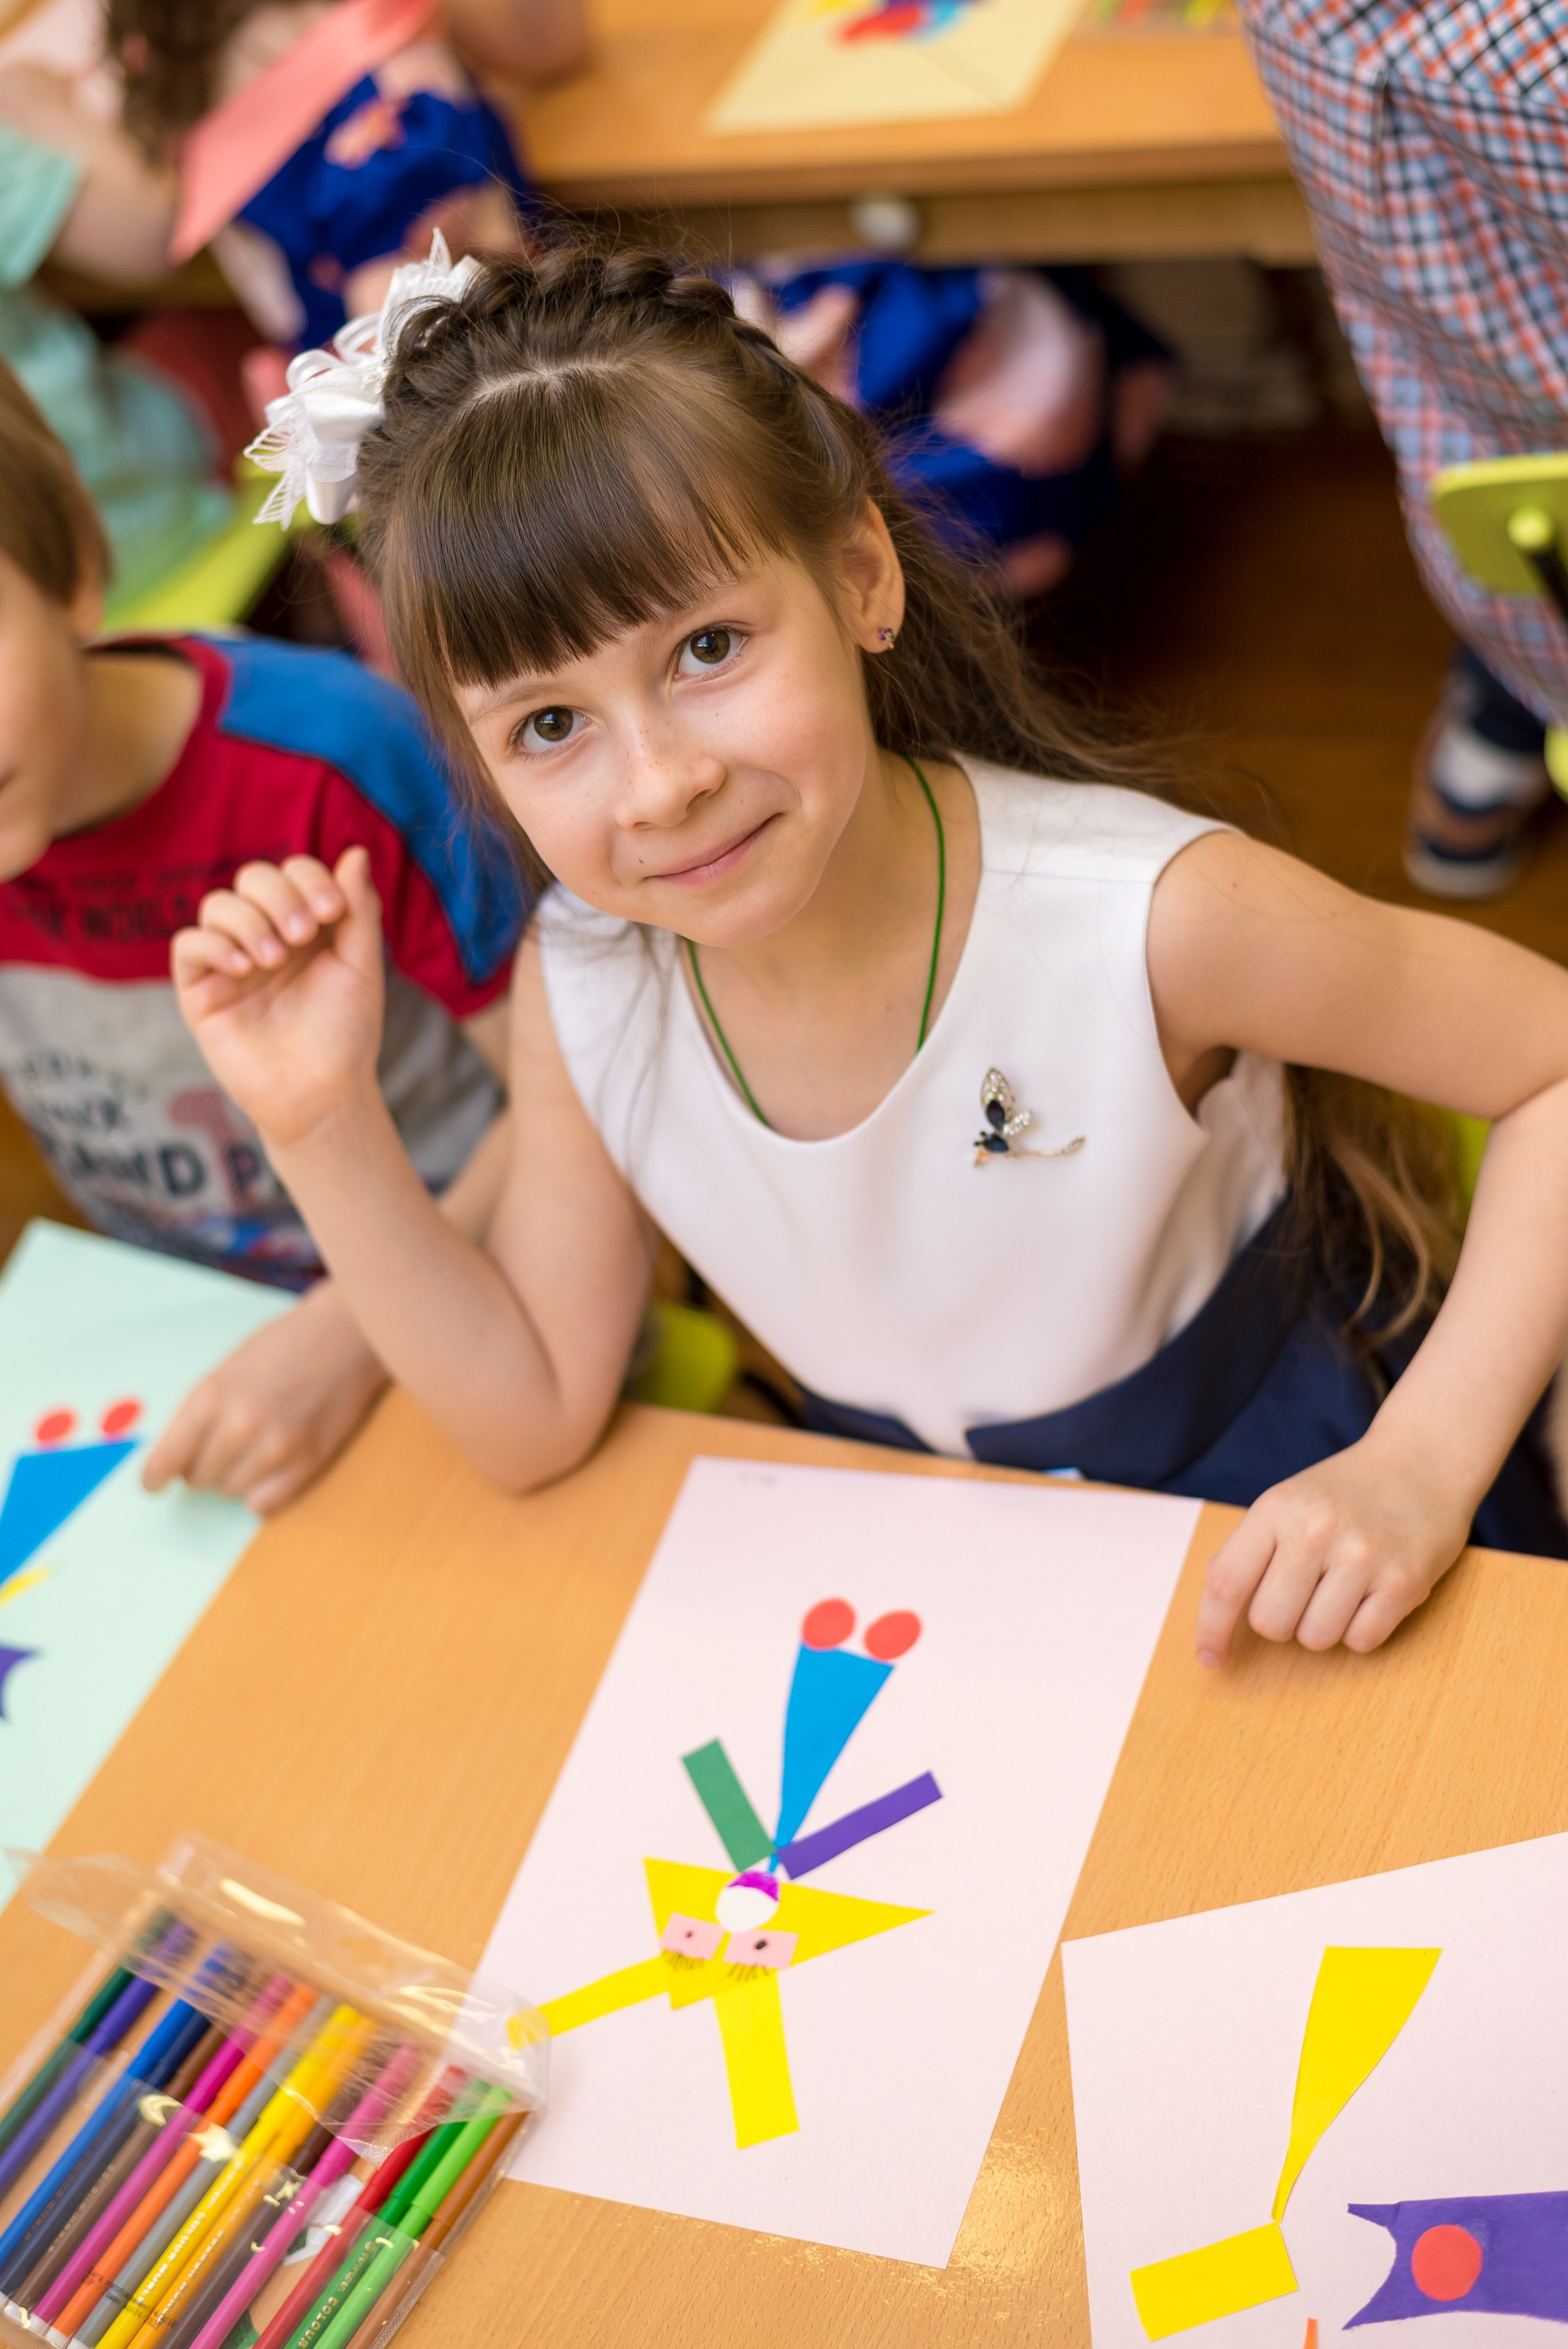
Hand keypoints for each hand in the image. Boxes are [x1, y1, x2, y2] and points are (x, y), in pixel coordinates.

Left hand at [142, 1281, 387, 1514]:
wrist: (347, 1333)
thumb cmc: (287, 1344)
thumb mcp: (229, 1369)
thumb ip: (203, 1412)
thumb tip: (180, 1458)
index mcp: (212, 1395)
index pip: (168, 1458)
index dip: (155, 1476)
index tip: (154, 1484)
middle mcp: (240, 1425)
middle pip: (199, 1478)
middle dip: (202, 1468)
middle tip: (219, 1448)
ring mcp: (276, 1446)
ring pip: (230, 1491)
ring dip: (233, 1477)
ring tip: (252, 1449)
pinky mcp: (308, 1460)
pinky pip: (264, 1503)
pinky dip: (259, 1493)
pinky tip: (267, 1470)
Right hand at [172, 849, 384, 1147]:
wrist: (321, 1093)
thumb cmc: (345, 1033)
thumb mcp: (361, 966)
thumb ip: (358, 910)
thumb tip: (356, 852)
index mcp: (306, 925)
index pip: (294, 871)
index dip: (309, 878)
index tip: (332, 912)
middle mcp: (265, 935)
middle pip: (253, 877)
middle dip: (278, 895)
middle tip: (301, 934)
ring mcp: (230, 961)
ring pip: (218, 905)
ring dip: (248, 920)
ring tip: (273, 959)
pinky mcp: (200, 989)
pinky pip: (189, 944)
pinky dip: (214, 945)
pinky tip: (244, 969)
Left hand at [1193, 1436, 1473, 1664]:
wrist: (1421, 1462)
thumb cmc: (1343, 1494)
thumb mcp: (1286, 1504)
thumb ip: (1250, 1554)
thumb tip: (1217, 1623)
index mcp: (1277, 1508)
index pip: (1226, 1581)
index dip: (1211, 1628)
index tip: (1210, 1657)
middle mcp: (1316, 1529)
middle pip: (1270, 1623)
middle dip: (1282, 1621)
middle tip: (1305, 1590)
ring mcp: (1363, 1555)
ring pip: (1316, 1639)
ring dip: (1323, 1626)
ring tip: (1342, 1586)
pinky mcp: (1405, 1581)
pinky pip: (1362, 1641)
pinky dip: (1361, 1629)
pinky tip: (1372, 1593)